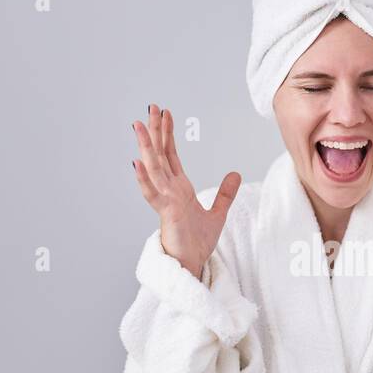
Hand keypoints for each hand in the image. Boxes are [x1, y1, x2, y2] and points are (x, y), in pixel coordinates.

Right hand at [131, 103, 241, 279]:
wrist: (192, 265)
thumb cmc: (197, 243)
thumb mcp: (217, 213)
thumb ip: (224, 193)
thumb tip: (235, 174)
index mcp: (179, 188)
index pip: (171, 155)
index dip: (168, 134)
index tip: (165, 113)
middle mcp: (169, 191)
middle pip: (160, 155)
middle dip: (155, 132)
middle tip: (150, 108)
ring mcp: (165, 201)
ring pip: (154, 169)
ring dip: (146, 148)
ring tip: (139, 127)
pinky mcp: (166, 214)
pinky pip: (152, 194)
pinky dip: (144, 179)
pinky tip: (137, 163)